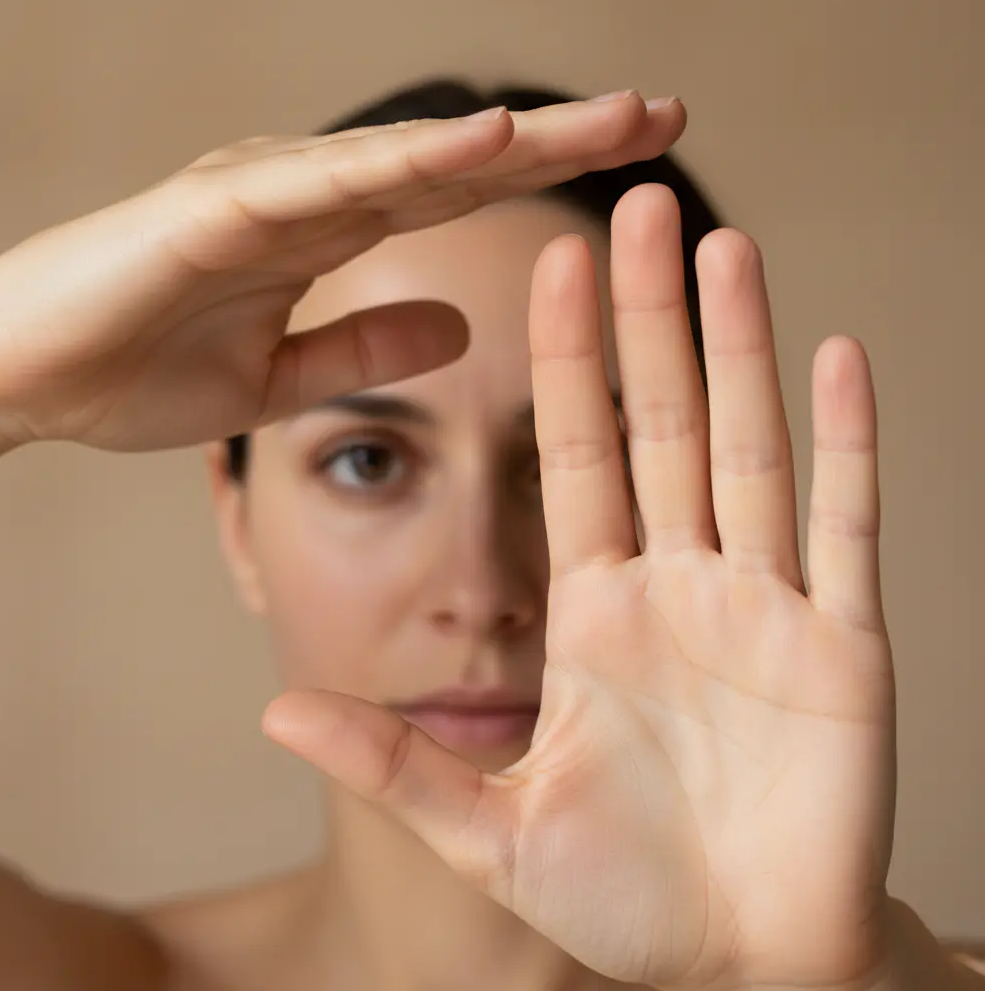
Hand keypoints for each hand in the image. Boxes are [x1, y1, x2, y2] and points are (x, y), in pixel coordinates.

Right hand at [0, 92, 682, 454]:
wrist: (22, 376)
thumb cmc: (136, 370)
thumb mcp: (279, 378)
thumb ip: (366, 350)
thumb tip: (462, 332)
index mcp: (330, 240)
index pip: (460, 200)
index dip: (548, 181)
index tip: (636, 174)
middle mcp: (312, 200)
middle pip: (460, 163)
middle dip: (564, 141)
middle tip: (663, 116)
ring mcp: (269, 194)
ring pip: (413, 156)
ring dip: (517, 137)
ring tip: (616, 118)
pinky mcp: (220, 209)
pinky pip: (333, 182)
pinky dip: (411, 160)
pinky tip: (490, 143)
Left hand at [264, 185, 897, 989]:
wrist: (743, 957)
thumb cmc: (622, 898)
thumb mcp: (494, 828)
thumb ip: (395, 765)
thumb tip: (276, 714)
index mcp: (596, 612)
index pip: (576, 455)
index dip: (565, 360)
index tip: (549, 264)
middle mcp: (677, 586)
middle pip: (661, 423)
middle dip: (646, 317)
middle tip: (635, 206)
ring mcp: (764, 605)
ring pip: (748, 448)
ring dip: (739, 348)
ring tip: (724, 246)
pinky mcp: (843, 644)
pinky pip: (845, 524)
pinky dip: (845, 441)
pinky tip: (836, 356)